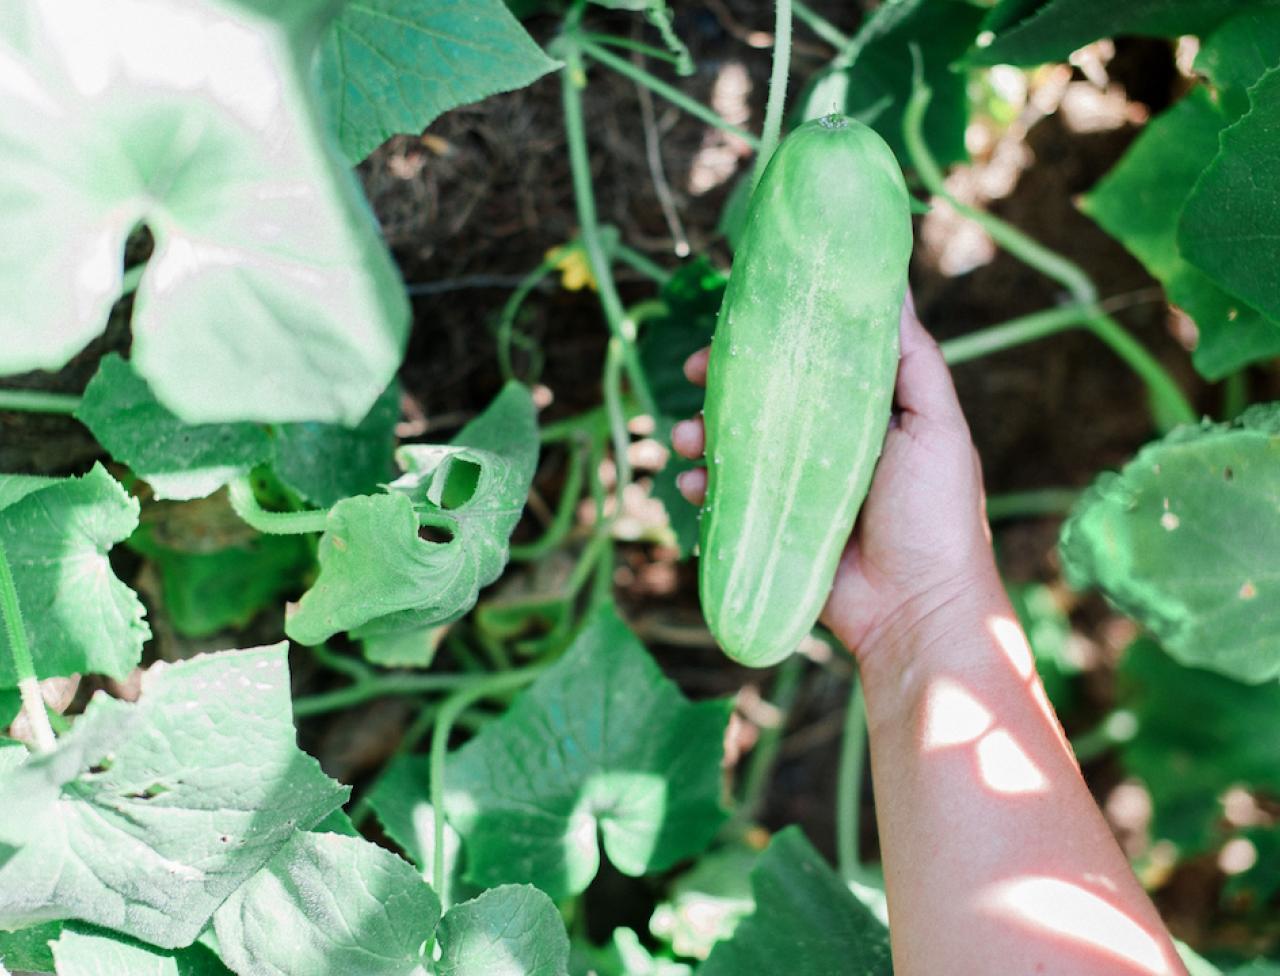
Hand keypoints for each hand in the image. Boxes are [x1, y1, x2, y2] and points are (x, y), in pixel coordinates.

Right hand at [671, 293, 996, 666]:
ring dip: (699, 433)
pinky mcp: (772, 528)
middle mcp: (825, 444)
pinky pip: (725, 499)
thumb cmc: (938, 514)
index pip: (809, 359)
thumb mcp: (936, 423)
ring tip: (685, 438)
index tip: (739, 320)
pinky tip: (689, 486)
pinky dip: (701, 488)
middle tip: (694, 373)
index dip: (772, 337)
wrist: (917, 610)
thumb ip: (912, 359)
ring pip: (734, 446)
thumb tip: (890, 283)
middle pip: (763, 398)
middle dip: (722, 383)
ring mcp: (795, 489)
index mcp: (865, 412)